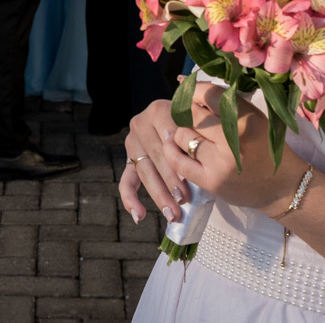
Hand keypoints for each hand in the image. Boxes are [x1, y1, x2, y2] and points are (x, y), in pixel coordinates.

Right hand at [118, 99, 190, 224]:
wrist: (186, 118)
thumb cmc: (197, 122)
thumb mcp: (198, 120)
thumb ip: (195, 129)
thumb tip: (193, 151)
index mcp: (158, 109)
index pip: (167, 137)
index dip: (179, 157)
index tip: (190, 177)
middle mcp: (140, 123)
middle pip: (156, 156)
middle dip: (171, 180)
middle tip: (184, 200)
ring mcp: (133, 143)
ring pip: (144, 171)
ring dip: (158, 194)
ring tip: (173, 214)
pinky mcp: (129, 160)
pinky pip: (126, 181)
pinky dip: (130, 199)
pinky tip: (139, 216)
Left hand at [164, 82, 305, 214]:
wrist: (282, 186)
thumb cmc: (265, 146)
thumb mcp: (253, 117)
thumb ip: (225, 102)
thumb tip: (185, 83)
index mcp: (246, 118)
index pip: (208, 94)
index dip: (193, 90)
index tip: (190, 93)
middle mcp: (233, 139)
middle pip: (191, 114)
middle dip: (185, 111)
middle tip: (187, 114)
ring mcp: (220, 162)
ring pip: (182, 136)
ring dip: (181, 132)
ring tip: (190, 133)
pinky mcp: (211, 181)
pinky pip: (178, 162)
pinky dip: (172, 151)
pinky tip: (176, 146)